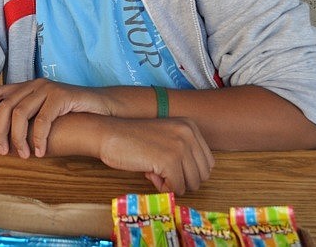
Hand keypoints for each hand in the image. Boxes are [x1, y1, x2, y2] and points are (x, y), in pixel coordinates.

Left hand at [0, 78, 109, 157]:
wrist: (100, 107)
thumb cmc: (69, 114)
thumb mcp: (43, 113)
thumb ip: (26, 118)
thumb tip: (3, 137)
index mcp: (27, 87)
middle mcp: (34, 84)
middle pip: (6, 106)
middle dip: (0, 131)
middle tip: (2, 151)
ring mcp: (47, 89)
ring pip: (21, 113)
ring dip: (18, 138)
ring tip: (22, 155)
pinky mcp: (61, 96)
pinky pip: (43, 120)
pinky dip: (38, 138)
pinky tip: (40, 152)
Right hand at [97, 117, 213, 194]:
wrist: (108, 134)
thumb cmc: (131, 138)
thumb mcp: (165, 137)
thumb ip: (182, 152)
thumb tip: (192, 178)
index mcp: (190, 126)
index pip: (207, 162)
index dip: (188, 171)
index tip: (168, 166)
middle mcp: (189, 134)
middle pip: (203, 174)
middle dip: (183, 179)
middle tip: (161, 172)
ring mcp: (180, 147)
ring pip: (192, 183)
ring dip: (173, 184)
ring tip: (154, 173)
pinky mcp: (169, 161)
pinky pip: (177, 188)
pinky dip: (164, 188)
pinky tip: (150, 175)